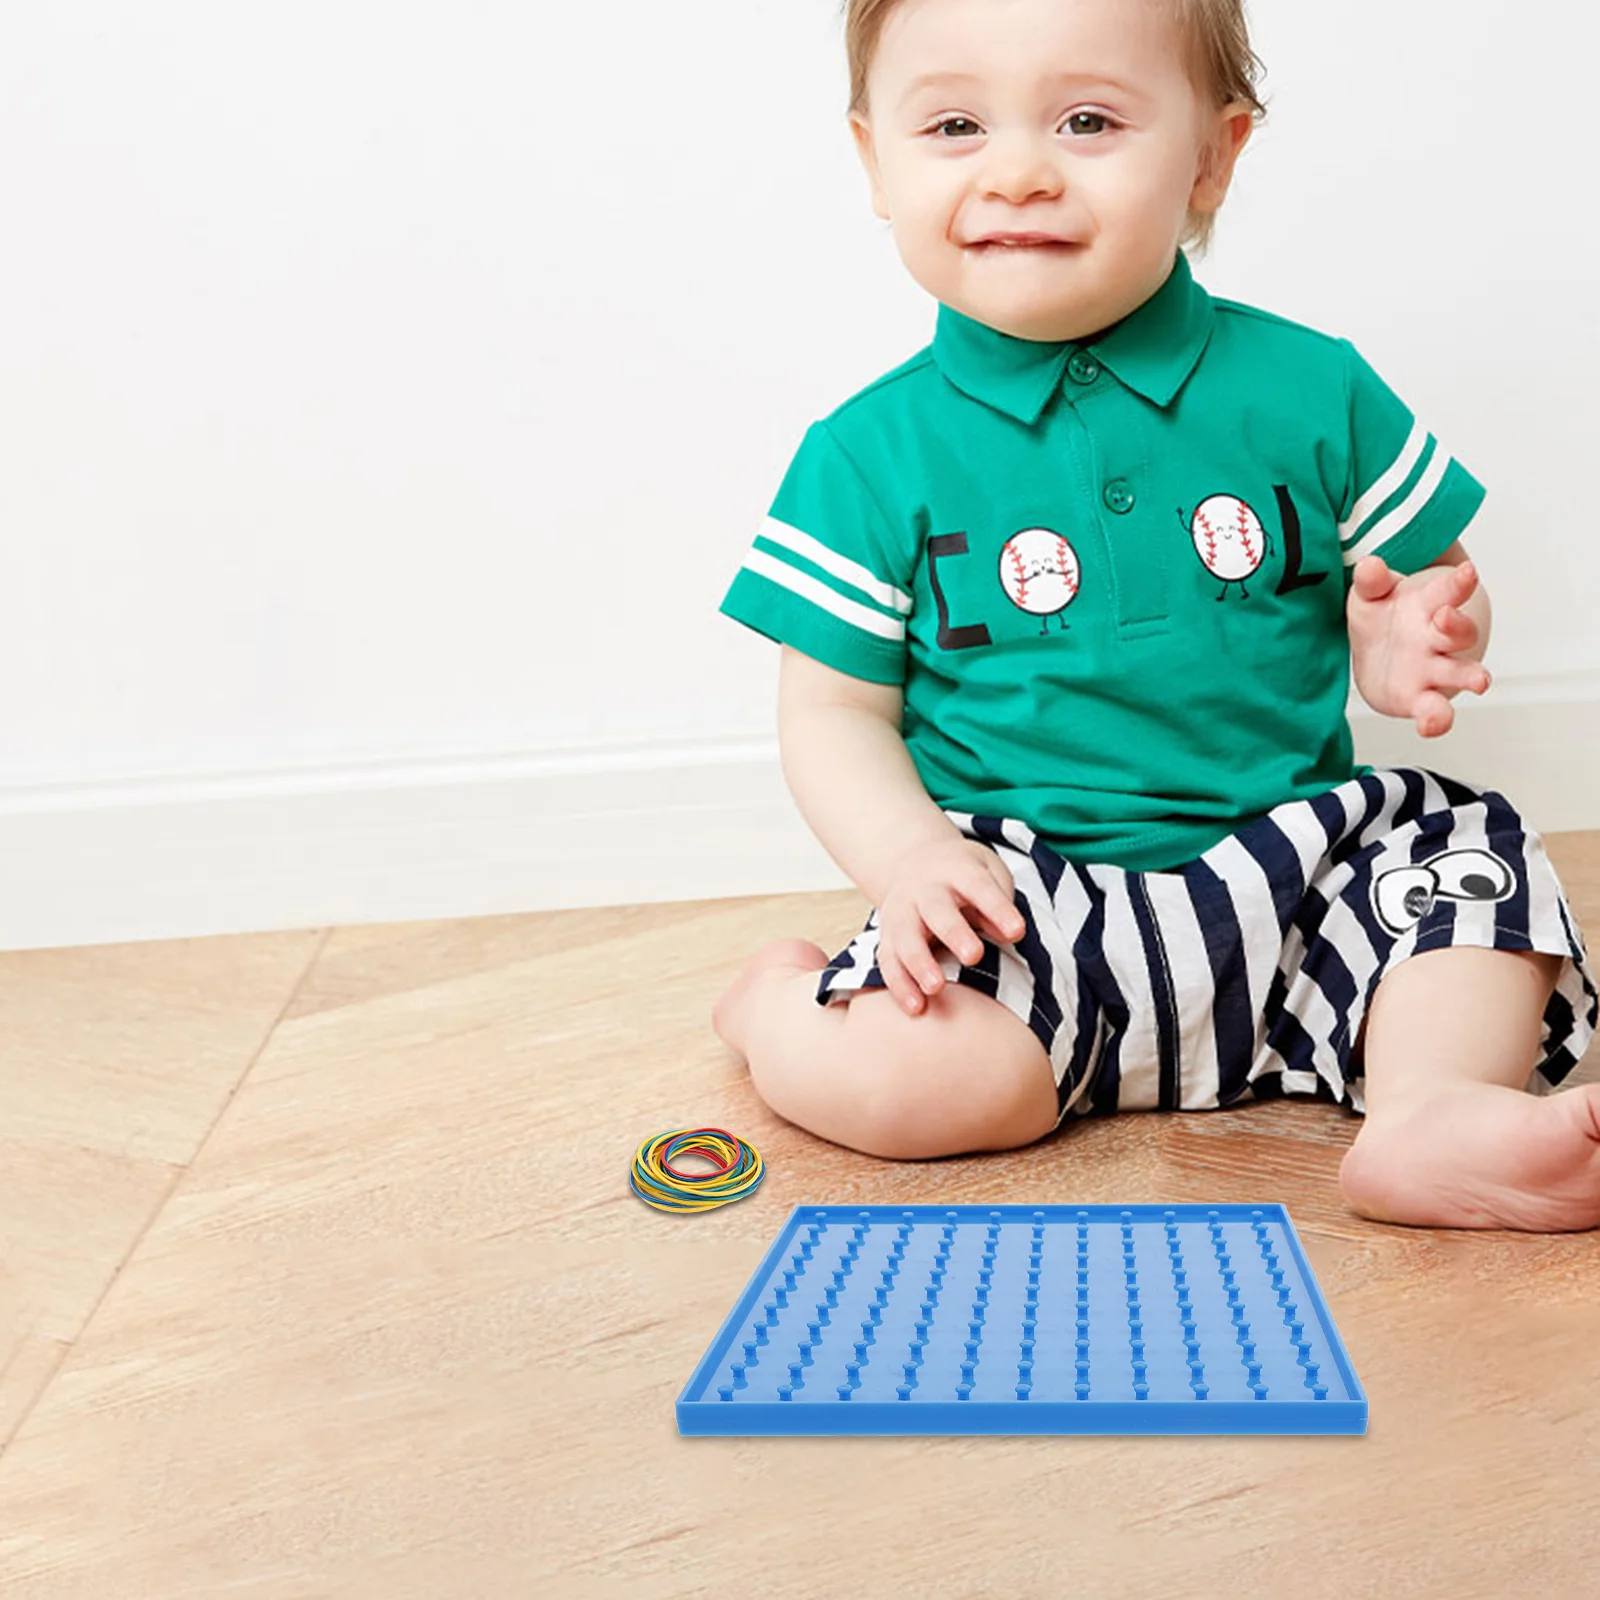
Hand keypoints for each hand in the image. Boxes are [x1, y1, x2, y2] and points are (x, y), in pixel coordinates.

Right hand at [876, 837, 1026, 1015]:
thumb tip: (1010, 935)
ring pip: (906, 937)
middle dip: (954, 933)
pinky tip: (915, 1007)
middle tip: (974, 956)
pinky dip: (899, 985)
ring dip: (919, 963)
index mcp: (956, 870)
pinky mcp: (887, 936)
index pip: (979, 887)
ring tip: (935, 988)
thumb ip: (997, 904)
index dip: (997, 909)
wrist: (912, 861)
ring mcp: (902, 912)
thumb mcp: (987, 874)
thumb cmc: (962, 876)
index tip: (1017, 931)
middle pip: (937, 910)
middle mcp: (924, 890)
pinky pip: (888, 960)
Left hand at [1347, 556, 1490, 737]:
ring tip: (1480, 681)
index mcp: (1429, 606)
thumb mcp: (1370, 595)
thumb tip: (1369, 565)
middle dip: (1458, 625)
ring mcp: (1432, 669)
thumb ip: (1371, 581)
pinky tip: (1431, 725)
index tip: (1467, 571)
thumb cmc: (1382, 618)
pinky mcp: (1419, 698)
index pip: (1448, 591)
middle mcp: (1437, 638)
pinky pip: (1434, 711)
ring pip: (1458, 672)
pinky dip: (1436, 719)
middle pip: (1460, 630)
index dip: (1459, 582)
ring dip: (1469, 676)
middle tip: (1448, 618)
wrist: (1375, 657)